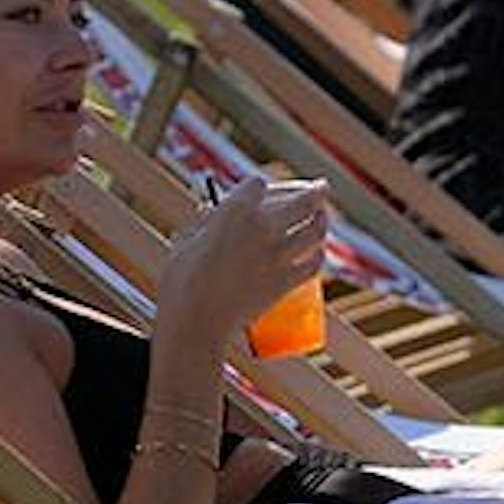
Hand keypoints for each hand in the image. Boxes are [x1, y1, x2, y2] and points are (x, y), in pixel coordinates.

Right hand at [155, 175, 327, 347]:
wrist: (195, 319)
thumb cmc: (181, 280)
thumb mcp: (186, 240)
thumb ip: (204, 223)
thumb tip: (212, 211)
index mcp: (235, 210)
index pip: (259, 184)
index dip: (260, 187)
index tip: (263, 190)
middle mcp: (263, 227)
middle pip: (303, 200)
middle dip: (316, 192)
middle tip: (321, 188)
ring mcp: (278, 255)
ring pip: (315, 230)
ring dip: (322, 221)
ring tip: (322, 217)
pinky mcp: (286, 281)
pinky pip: (313, 263)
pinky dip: (317, 256)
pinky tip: (317, 252)